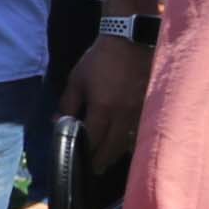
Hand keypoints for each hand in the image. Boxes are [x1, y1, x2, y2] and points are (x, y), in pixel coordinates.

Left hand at [61, 35, 150, 177]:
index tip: (79, 164)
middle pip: (113, 149)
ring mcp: (140, 113)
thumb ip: (68, 104)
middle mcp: (124, 115)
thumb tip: (58, 123)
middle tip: (92, 169)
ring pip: (129, 144)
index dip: (86, 155)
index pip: (94, 142)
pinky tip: (122, 144)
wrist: (130, 39)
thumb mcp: (77, 80)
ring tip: (105, 161)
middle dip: (101, 162)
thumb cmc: (100, 60)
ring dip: (116, 154)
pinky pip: (139, 132)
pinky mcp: (149, 108)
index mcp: (104, 109)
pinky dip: (129, 142)